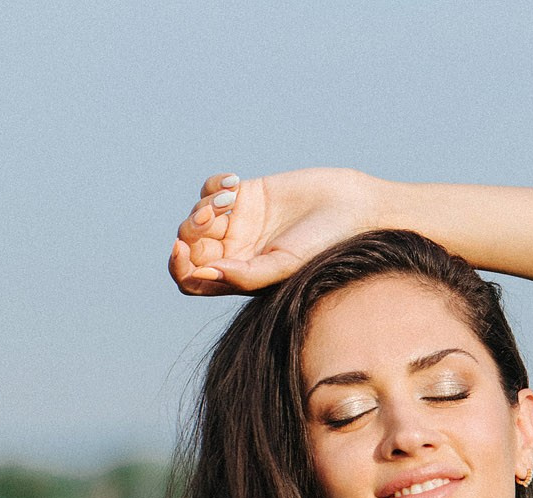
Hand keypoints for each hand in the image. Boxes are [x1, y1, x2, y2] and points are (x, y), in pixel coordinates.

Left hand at [170, 167, 381, 296]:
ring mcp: (238, 223)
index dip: (180, 267)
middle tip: (211, 219)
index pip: (193, 280)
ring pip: (197, 217)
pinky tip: (234, 183)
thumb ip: (246, 275)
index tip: (181, 250)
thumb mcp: (285, 266)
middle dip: (191, 233)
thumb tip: (205, 274)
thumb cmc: (325, 247)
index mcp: (241, 278)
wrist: (352, 208)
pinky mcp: (245, 194)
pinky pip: (210, 190)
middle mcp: (235, 253)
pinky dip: (213, 186)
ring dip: (204, 207)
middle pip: (190, 247)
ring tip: (229, 200)